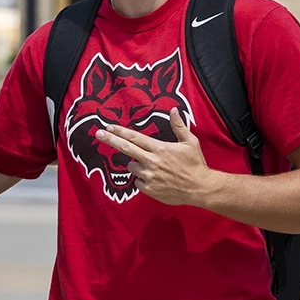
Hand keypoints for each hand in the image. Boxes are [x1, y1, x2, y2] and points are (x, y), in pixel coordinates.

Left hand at [95, 107, 215, 205]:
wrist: (201, 188)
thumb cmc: (195, 164)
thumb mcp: (190, 142)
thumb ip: (179, 126)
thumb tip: (173, 109)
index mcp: (159, 148)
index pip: (135, 137)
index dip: (120, 131)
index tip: (108, 127)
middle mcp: (151, 161)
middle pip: (125, 148)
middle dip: (110, 140)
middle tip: (98, 133)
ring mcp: (149, 176)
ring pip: (131, 166)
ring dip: (136, 164)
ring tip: (153, 166)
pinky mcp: (150, 189)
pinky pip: (138, 182)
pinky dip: (143, 179)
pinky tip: (157, 179)